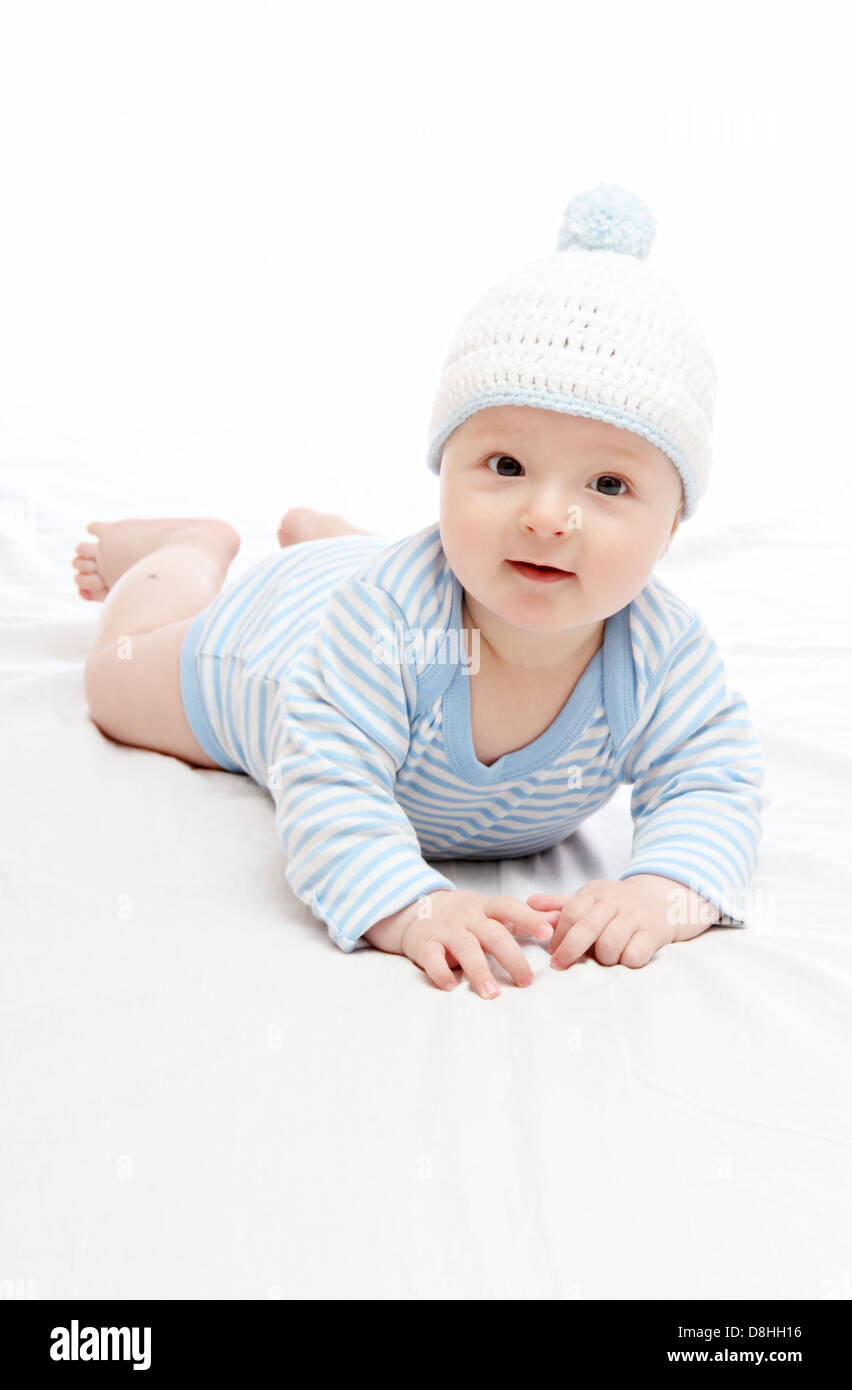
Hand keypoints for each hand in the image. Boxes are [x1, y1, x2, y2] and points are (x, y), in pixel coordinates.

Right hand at [400, 889, 558, 998]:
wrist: (416, 909)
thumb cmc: (465, 915)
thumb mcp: (491, 911)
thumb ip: (523, 917)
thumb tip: (558, 920)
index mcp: (486, 908)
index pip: (509, 907)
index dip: (529, 918)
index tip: (548, 933)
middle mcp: (468, 918)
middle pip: (493, 934)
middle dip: (512, 957)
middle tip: (527, 981)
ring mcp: (446, 931)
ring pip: (465, 948)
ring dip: (479, 971)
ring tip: (492, 993)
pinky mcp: (425, 945)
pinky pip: (432, 958)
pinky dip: (440, 972)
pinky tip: (451, 986)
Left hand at [527, 874, 719, 970]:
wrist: (664, 901)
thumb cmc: (618, 905)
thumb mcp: (590, 898)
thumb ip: (560, 904)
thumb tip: (530, 902)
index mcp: (596, 892)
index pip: (570, 913)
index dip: (558, 935)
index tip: (552, 952)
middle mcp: (615, 901)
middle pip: (586, 928)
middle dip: (570, 950)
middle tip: (560, 965)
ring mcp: (635, 917)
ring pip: (609, 945)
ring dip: (602, 958)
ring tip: (604, 957)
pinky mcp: (654, 933)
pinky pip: (634, 955)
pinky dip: (626, 961)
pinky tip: (625, 958)